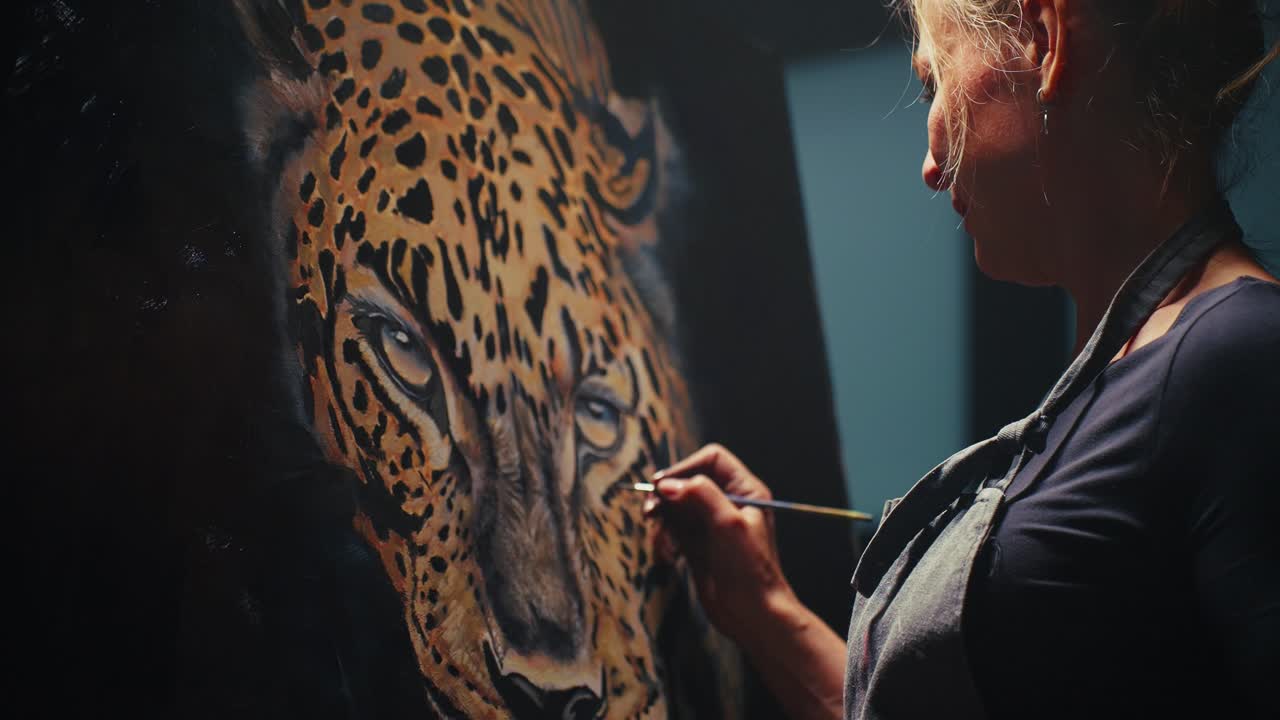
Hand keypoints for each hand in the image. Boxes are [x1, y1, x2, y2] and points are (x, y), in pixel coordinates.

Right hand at [645, 443, 797, 643]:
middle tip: (650, 511)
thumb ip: (700, 495)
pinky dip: (664, 538)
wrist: (754, 615)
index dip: (685, 468)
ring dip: (662, 519)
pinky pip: (672, 529)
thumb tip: (667, 484)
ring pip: (676, 506)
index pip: (711, 460)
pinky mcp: (698, 545)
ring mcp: (711, 524)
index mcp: (745, 491)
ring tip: (661, 541)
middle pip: (688, 481)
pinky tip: (668, 556)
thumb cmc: (751, 570)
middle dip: (666, 494)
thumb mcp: (728, 524)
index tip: (663, 485)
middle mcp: (728, 503)